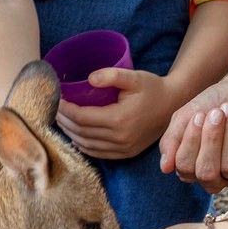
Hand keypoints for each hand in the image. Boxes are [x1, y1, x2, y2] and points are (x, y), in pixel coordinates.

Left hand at [53, 66, 171, 160]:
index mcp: (119, 119)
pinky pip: (99, 153)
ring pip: (87, 145)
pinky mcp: (126, 153)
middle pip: (81, 132)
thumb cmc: (152, 88)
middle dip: (64, 121)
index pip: (82, 118)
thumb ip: (111, 75)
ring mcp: (123, 148)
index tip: (56, 99)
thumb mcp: (133, 77)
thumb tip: (88, 79)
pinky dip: (83, 146)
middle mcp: (120, 138)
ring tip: (61, 120)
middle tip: (54, 109)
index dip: (65, 109)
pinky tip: (75, 136)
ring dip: (71, 134)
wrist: (174, 104)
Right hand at [159, 63, 227, 189]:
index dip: (190, 142)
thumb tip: (165, 168)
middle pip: (207, 173)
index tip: (198, 115)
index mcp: (193, 168)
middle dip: (210, 140)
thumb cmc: (214, 103)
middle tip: (215, 113)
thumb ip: (172, 141)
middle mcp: (215, 177)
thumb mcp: (186, 117)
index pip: (185, 168)